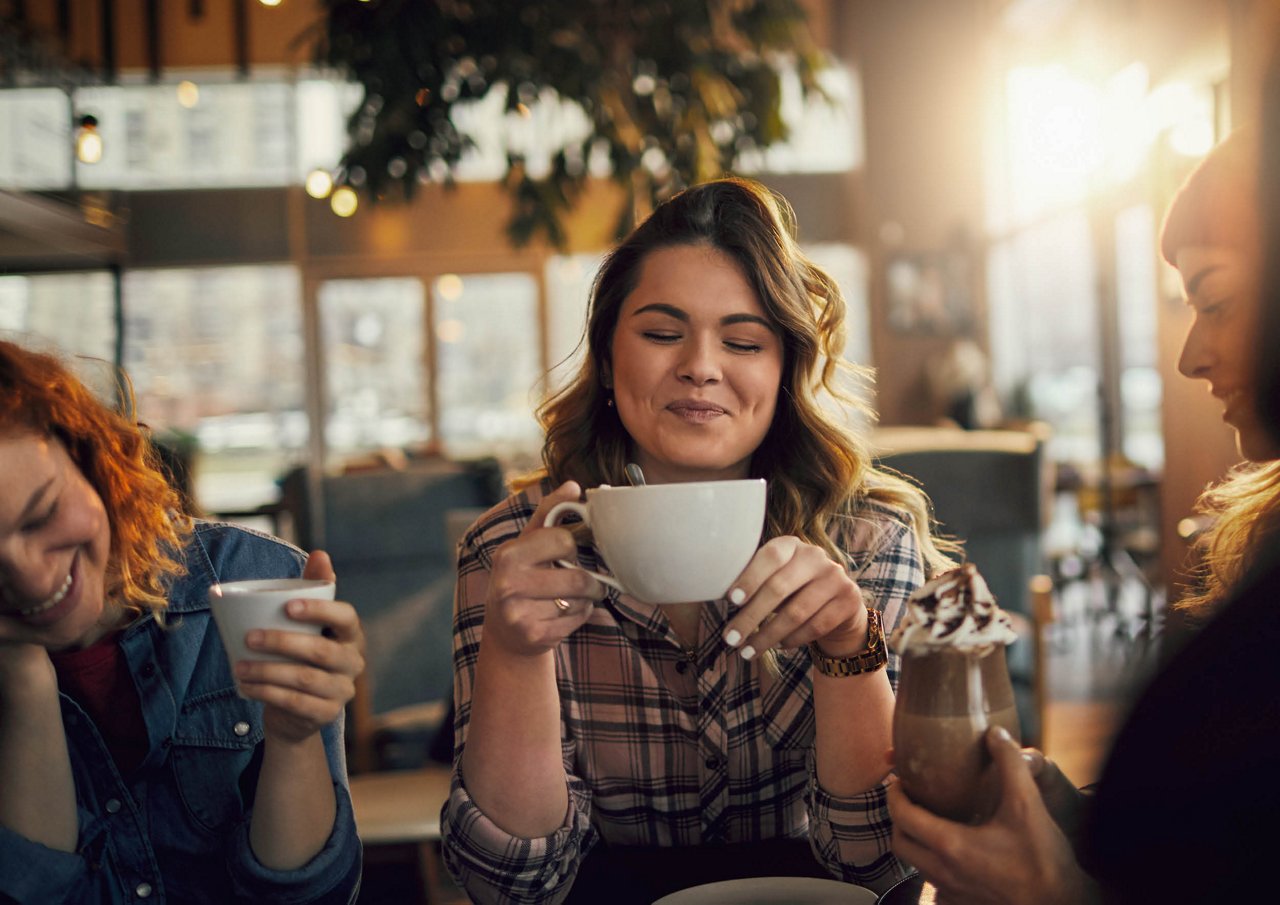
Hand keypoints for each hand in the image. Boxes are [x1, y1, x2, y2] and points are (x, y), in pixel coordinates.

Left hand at [234, 550, 366, 743]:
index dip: (321, 611)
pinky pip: (294, 703)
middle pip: (321, 652)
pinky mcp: (326, 715)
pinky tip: (246, 686)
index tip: (289, 606)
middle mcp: (353, 663)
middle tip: (250, 638)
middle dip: (283, 643)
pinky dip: (266, 693)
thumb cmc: (302, 654)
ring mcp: (342, 691)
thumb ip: (314, 588)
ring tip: (239, 666)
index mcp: (352, 635)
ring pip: (304, 679)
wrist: (298, 710)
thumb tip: (321, 553)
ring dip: (267, 671)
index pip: (347, 618)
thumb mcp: (307, 623)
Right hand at [482, 481, 605, 657]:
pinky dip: (580, 616)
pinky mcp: (534, 636)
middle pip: (578, 577)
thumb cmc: (522, 578)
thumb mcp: (528, 543)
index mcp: (508, 555)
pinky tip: (564, 615)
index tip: (569, 552)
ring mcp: (519, 613)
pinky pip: (577, 619)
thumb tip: (572, 485)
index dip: (573, 546)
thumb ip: (549, 512)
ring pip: (580, 600)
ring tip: (574, 598)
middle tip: (589, 581)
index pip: (563, 541)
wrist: (506, 632)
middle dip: (590, 580)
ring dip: (586, 599)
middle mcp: (508, 584)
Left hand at [720, 536, 866, 659]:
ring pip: (796, 613)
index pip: (770, 556)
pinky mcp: (849, 600)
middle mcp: (816, 556)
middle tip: (730, 638)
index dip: (750, 577)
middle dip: (751, 617)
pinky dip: (793, 639)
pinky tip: (778, 646)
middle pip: (779, 588)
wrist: (837, 603)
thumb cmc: (792, 590)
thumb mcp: (774, 578)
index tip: (731, 600)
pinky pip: (815, 626)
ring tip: (748, 651)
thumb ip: (752, 581)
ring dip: (768, 636)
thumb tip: (713, 593)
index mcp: (791, 545)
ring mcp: (835, 578)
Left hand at [886, 727, 1096, 904]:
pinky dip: (932, 865)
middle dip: (898, 818)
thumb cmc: (1043, 858)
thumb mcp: (1027, 803)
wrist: (1063, 903)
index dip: (894, 794)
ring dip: (915, 842)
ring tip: (930, 821)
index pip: (901, 816)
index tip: (899, 780)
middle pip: (900, 843)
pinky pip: (934, 885)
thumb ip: (1010, 763)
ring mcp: (952, 892)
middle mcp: (943, 871)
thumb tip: (995, 733)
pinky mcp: (964, 904)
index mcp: (950, 845)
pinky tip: (953, 853)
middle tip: (911, 799)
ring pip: (916, 865)